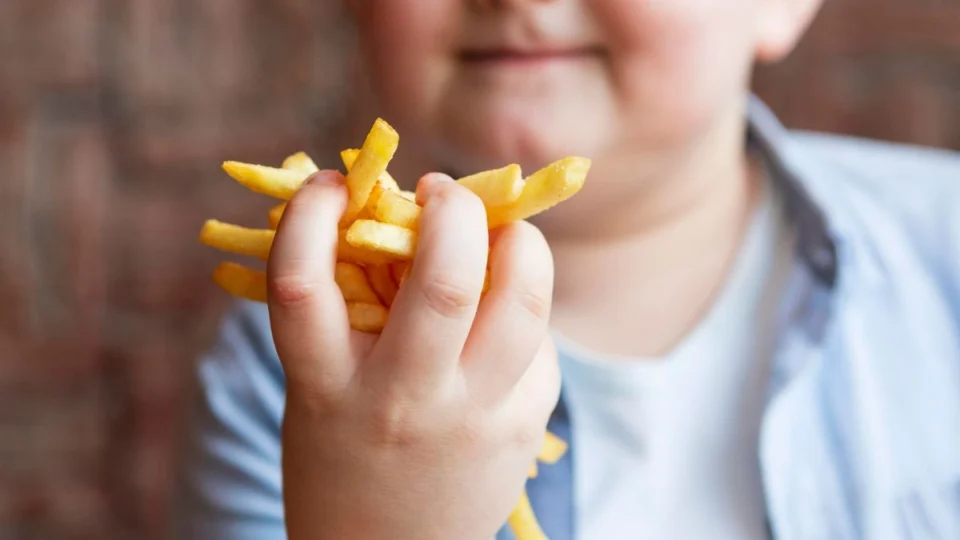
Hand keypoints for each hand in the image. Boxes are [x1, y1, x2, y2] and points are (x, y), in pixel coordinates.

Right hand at [267, 170, 559, 539]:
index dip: (310, 213)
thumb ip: (350, 309)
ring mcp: (473, 419)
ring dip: (519, 242)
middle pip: (445, 281)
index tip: (330, 182)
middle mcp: (403, 402)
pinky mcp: (524, 427)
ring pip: (524, 303)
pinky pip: (539, 342)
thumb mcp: (320, 387)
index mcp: (325, 387)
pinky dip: (524, 304)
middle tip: (439, 193)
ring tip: (496, 231)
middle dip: (452, 209)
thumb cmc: (343, 453)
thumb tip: (399, 212)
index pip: (302, 282)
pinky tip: (503, 308)